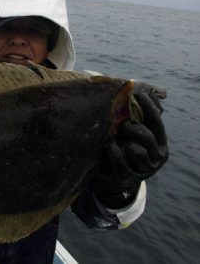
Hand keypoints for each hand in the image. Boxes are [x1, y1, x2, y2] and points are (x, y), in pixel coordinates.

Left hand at [94, 91, 168, 207]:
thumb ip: (139, 119)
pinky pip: (120, 160)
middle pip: (146, 136)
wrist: (115, 176)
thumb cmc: (125, 148)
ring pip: (136, 150)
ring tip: (113, 136)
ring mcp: (145, 170)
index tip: (139, 95)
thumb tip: (143, 92)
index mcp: (161, 143)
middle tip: (120, 122)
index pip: (157, 123)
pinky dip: (113, 151)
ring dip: (122, 140)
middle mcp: (157, 157)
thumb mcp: (134, 135)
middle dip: (131, 126)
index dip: (149, 108)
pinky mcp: (129, 177)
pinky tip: (109, 144)